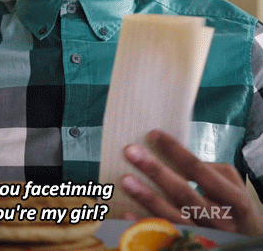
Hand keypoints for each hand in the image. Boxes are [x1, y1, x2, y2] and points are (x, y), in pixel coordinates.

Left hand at [120, 129, 262, 235]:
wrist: (248, 245)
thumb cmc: (234, 208)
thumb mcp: (232, 187)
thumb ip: (210, 170)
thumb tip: (176, 157)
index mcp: (233, 200)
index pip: (200, 171)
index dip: (176, 151)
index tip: (153, 134)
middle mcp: (220, 221)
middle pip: (184, 194)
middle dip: (156, 171)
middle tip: (131, 152)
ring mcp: (204, 237)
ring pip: (172, 217)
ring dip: (147, 198)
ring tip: (125, 179)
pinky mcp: (189, 246)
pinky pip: (164, 238)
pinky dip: (145, 225)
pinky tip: (126, 214)